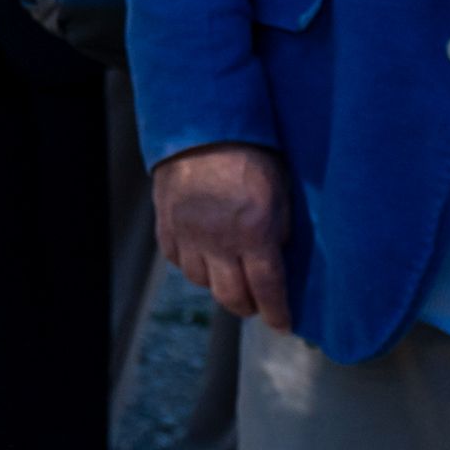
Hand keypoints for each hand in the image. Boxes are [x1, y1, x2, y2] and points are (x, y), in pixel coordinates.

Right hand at [152, 143, 294, 333]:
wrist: (201, 125)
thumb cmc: (249, 153)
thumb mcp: (279, 191)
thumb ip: (279, 229)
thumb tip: (279, 257)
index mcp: (254, 231)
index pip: (268, 288)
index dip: (277, 313)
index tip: (283, 324)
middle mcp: (218, 239)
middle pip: (232, 296)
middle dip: (248, 307)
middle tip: (257, 306)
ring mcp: (188, 235)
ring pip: (202, 283)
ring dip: (219, 284)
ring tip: (230, 274)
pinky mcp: (167, 226)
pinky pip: (179, 262)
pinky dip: (194, 265)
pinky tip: (205, 255)